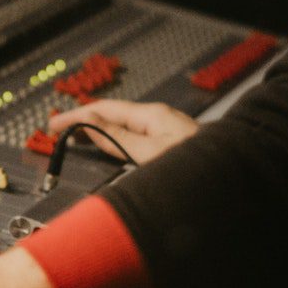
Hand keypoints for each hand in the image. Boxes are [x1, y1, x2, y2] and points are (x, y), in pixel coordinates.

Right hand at [48, 100, 197, 163]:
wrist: (234, 179)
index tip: (53, 125)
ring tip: (76, 140)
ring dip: (98, 132)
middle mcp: (159, 120)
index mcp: (152, 116)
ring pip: (123, 128)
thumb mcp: (150, 154)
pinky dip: (114, 142)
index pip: (105, 109)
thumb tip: (90, 122)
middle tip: (58, 132)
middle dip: (84, 122)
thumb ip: (118, 139)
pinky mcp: (171, 147)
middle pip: (113, 116)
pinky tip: (110, 150)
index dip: (76, 116)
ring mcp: (166, 132)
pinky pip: (133, 139)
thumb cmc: (198, 168)